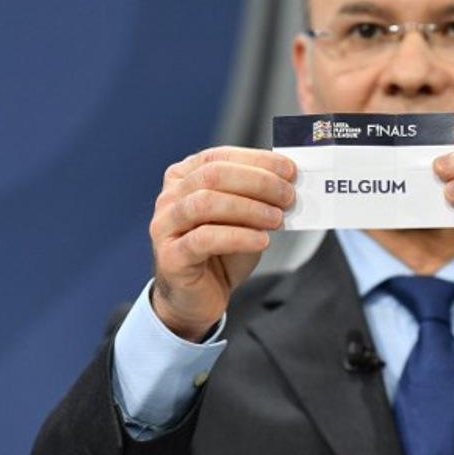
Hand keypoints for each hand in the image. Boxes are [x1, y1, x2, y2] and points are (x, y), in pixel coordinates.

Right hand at [149, 147, 295, 338]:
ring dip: (249, 208)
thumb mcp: (242, 218)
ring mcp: (165, 226)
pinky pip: (204, 239)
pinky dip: (238, 236)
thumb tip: (288, 182)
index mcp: (184, 177)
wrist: (199, 298)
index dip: (257, 160)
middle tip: (287, 196)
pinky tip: (261, 240)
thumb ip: (257, 197)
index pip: (220, 157)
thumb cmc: (220, 253)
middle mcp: (170, 197)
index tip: (289, 170)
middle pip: (213, 175)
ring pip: (205, 203)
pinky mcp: (170, 256)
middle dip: (257, 182)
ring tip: (277, 219)